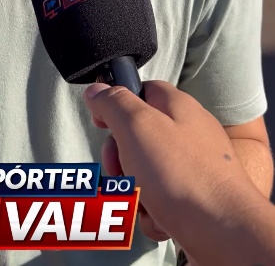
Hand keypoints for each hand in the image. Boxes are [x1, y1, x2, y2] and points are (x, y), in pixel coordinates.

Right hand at [83, 81, 253, 262]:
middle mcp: (188, 133)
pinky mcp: (195, 199)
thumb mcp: (138, 126)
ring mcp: (193, 167)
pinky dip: (152, 213)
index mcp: (177, 106)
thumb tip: (97, 90)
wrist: (225, 233)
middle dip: (120, 158)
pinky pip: (160, 202)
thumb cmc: (184, 175)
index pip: (142, 91)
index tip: (101, 122)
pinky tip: (160, 219)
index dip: (116, 104)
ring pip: (145, 174)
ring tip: (144, 201)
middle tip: (122, 171)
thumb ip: (113, 103)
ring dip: (135, 191)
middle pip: (137, 137)